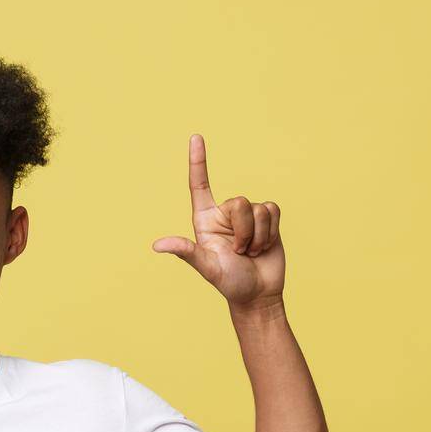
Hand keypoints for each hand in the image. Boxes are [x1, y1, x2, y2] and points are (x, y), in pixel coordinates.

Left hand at [151, 133, 283, 308]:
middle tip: (239, 252)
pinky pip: (273, 209)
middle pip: (238, 202)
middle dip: (243, 231)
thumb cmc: (229, 283)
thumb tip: (157, 245)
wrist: (258, 294)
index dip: (198, 161)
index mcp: (204, 220)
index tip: (196, 136)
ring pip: (258, 208)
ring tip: (250, 252)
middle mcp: (224, 214)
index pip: (199, 185)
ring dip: (258, 235)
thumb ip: (186, 252)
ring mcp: (246, 216)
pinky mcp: (267, 219)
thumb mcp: (206, 268)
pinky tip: (264, 246)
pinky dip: (271, 231)